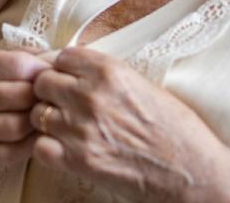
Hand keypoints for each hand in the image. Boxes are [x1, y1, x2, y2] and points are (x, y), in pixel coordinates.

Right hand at [0, 49, 50, 166]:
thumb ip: (22, 55)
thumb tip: (57, 57)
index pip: (19, 64)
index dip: (43, 70)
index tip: (52, 74)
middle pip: (23, 95)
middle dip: (42, 97)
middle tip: (51, 99)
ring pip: (19, 126)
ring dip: (36, 123)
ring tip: (42, 117)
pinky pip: (13, 152)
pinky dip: (30, 146)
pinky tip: (34, 136)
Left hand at [29, 48, 229, 202]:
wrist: (191, 172)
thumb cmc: (176, 129)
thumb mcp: (144, 84)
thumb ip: (107, 75)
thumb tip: (77, 70)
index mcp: (108, 71)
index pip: (62, 57)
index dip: (64, 69)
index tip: (70, 80)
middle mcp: (89, 95)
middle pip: (43, 82)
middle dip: (51, 93)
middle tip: (65, 106)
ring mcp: (80, 128)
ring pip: (38, 114)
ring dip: (49, 121)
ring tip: (69, 130)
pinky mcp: (77, 160)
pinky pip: (40, 146)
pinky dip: (48, 149)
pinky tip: (65, 151)